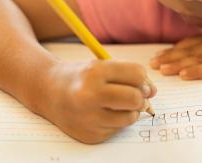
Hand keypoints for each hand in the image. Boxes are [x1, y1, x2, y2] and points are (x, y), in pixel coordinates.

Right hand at [39, 60, 156, 143]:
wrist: (49, 92)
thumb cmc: (81, 77)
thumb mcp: (102, 66)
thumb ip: (129, 75)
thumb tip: (153, 92)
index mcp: (95, 72)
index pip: (137, 74)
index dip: (143, 79)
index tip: (140, 83)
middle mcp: (90, 95)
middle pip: (135, 98)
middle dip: (141, 97)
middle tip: (135, 96)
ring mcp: (89, 118)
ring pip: (130, 117)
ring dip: (131, 111)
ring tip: (117, 105)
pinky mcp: (91, 135)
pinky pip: (118, 129)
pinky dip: (117, 121)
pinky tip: (103, 114)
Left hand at [150, 32, 201, 85]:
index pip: (193, 42)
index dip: (174, 49)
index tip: (160, 54)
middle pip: (191, 50)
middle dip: (170, 57)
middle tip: (153, 63)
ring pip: (198, 59)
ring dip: (178, 64)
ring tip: (162, 70)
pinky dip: (197, 71)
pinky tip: (184, 75)